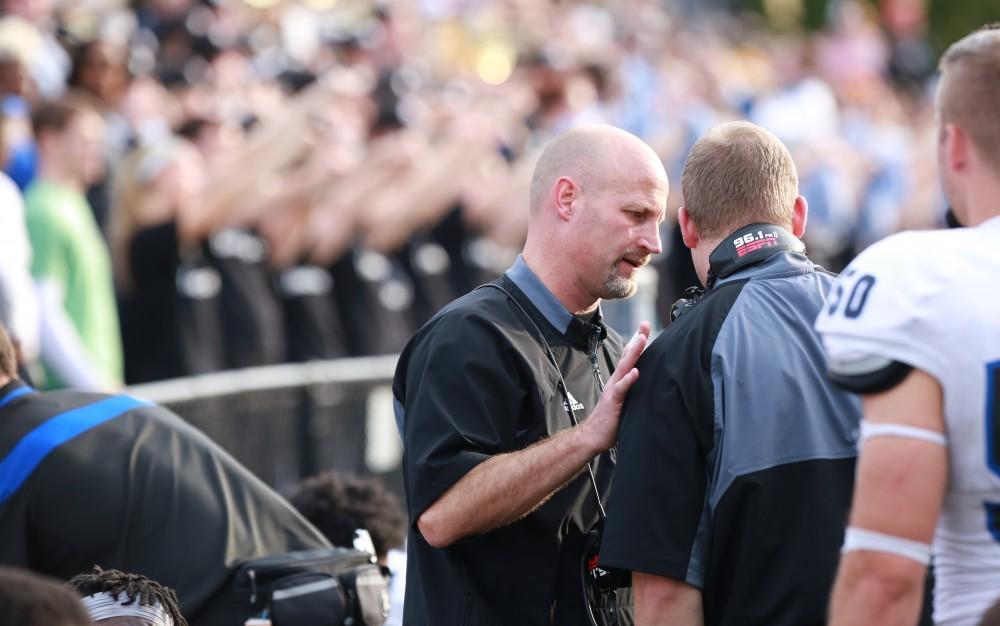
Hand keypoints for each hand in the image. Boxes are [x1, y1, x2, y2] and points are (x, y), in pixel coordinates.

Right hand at [577, 321, 649, 454]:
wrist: (592, 435)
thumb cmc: (609, 421)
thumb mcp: (624, 402)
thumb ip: (632, 391)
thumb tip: (645, 382)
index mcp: (620, 381)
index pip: (629, 357)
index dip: (637, 341)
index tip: (644, 326)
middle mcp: (616, 381)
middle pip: (628, 356)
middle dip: (636, 339)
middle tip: (644, 324)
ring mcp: (614, 390)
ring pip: (625, 368)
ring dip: (633, 353)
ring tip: (641, 339)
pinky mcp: (613, 402)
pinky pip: (621, 389)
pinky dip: (628, 380)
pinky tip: (636, 372)